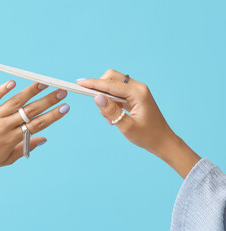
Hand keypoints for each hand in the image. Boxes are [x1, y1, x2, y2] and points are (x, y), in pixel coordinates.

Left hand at [0, 81, 69, 189]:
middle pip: (30, 111)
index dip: (53, 116)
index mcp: (12, 139)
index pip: (37, 124)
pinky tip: (13, 82)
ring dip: (31, 91)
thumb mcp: (6, 159)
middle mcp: (4, 126)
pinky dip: (2, 89)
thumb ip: (26, 148)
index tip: (65, 107)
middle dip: (48, 100)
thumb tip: (45, 139)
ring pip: (15, 101)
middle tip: (61, 91)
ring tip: (43, 83)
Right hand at [77, 69, 199, 177]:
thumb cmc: (147, 136)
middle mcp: (138, 88)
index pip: (110, 84)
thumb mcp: (126, 126)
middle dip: (99, 87)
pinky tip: (114, 117)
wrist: (162, 141)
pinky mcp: (134, 96)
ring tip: (110, 118)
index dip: (93, 83)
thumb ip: (111, 111)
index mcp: (138, 93)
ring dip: (105, 97)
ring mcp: (137, 91)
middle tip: (95, 104)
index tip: (79, 82)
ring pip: (113, 84)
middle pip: (112, 77)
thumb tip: (97, 97)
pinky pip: (117, 93)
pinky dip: (111, 101)